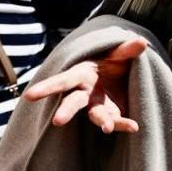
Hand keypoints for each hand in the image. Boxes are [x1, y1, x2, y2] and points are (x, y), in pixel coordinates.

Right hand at [22, 36, 147, 133]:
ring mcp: (97, 105)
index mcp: (81, 74)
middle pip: (73, 102)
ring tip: (106, 128)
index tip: (29, 96)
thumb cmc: (112, 62)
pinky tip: (134, 127)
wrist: (121, 76)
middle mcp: (85, 92)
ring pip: (94, 115)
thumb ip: (127, 50)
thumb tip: (142, 42)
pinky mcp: (111, 114)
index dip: (47, 87)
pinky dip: (123, 124)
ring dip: (101, 121)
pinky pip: (115, 120)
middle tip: (57, 121)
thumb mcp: (118, 54)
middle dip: (66, 111)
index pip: (62, 81)